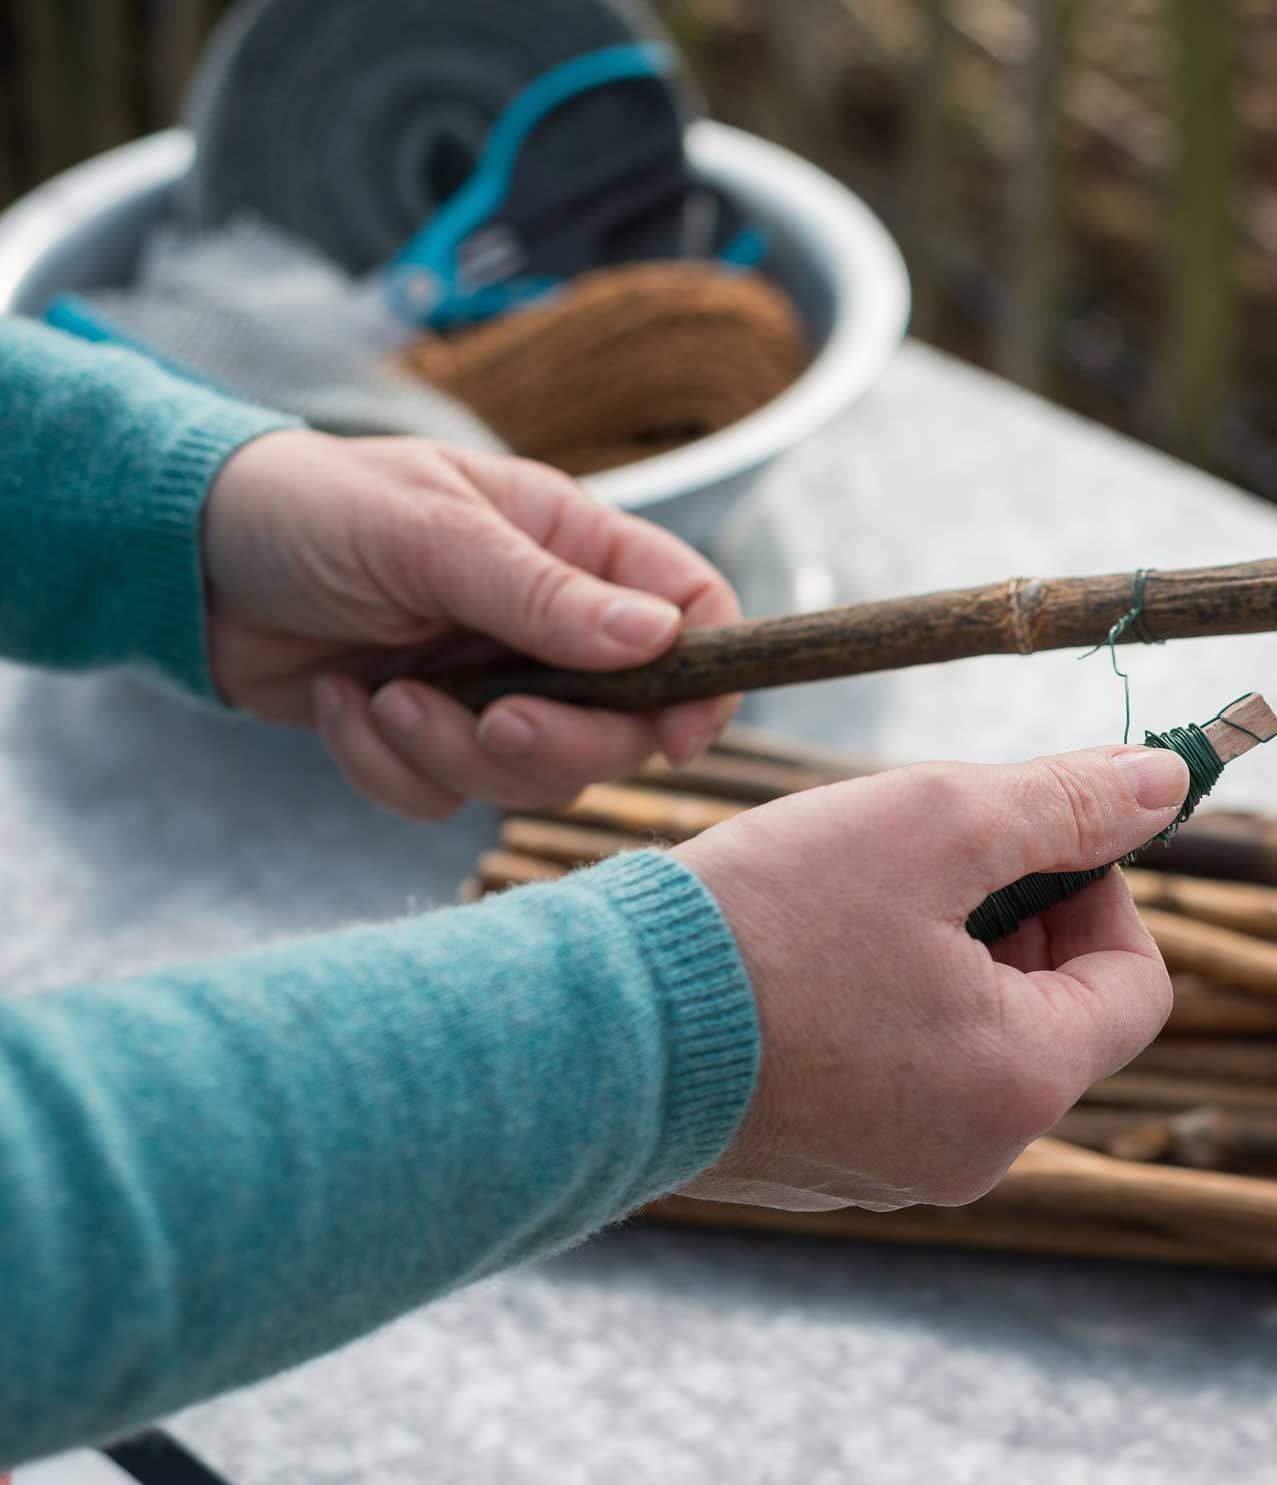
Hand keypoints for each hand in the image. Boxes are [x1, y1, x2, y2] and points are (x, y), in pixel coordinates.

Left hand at [201, 431, 741, 817]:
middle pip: (624, 725)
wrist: (182, 556)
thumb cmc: (309, 506)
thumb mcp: (426, 531)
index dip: (703, 681)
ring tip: (383, 697)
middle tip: (492, 718)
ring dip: (456, 753)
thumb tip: (660, 639)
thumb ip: (542, 593)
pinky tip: (342, 703)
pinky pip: (448, 797)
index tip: (674, 734)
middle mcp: (549, 625)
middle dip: (558, 739)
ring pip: (537, 774)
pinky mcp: (427, 737)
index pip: (692, 613)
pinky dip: (391, 767)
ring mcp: (492, 685)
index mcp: (573, 547)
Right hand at [669, 744, 1190, 1209]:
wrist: (581, 1034)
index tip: (1029, 834)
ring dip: (943, 953)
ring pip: (968, 1040)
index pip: (1137, 983)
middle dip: (1014, 916)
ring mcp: (888, 1173)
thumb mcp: (935, 823)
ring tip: (852, 894)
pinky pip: (891, 1074)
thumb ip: (1066, 803)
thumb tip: (1167, 784)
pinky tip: (798, 955)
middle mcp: (970, 1155)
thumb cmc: (762, 923)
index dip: (1103, 890)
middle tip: (929, 852)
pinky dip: (876, 1005)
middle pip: (1052, 1013)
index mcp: (1020, 1084)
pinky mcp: (814, 1167)